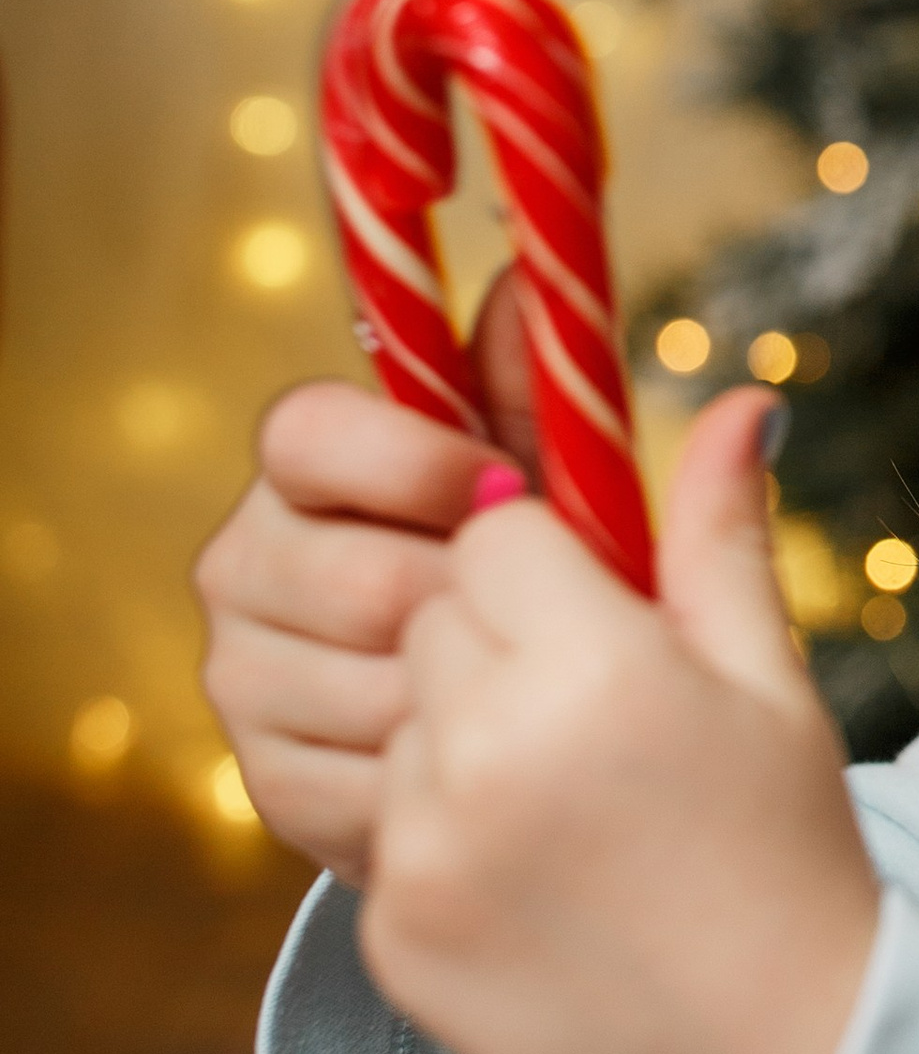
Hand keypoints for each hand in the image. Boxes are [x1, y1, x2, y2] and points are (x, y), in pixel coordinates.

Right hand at [195, 274, 546, 883]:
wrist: (512, 732)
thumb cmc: (529, 573)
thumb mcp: (540, 472)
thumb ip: (531, 383)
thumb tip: (531, 275)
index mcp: (301, 467)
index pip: (303, 431)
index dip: (409, 460)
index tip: (502, 486)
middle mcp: (244, 560)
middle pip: (344, 574)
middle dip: (460, 597)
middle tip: (530, 608)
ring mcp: (243, 673)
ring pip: (363, 682)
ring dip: (462, 691)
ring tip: (514, 681)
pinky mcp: (267, 778)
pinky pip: (367, 776)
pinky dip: (443, 772)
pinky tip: (480, 754)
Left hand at [362, 385, 880, 1053]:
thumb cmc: (791, 859)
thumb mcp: (770, 685)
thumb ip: (719, 535)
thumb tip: (743, 398)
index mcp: (592, 666)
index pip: (496, 534)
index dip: (547, 566)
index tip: (599, 616)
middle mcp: (487, 748)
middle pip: (434, 619)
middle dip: (498, 645)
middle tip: (592, 718)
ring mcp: (424, 848)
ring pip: (400, 717)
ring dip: (461, 737)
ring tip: (568, 808)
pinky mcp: (389, 930)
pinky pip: (384, 824)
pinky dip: (443, 838)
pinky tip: (537, 882)